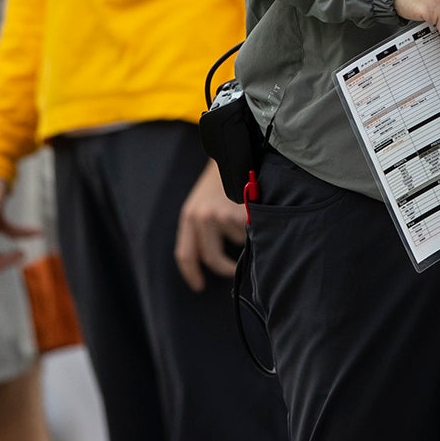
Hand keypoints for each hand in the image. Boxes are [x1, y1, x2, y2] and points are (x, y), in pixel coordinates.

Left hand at [174, 163, 246, 291]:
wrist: (233, 155)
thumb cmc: (218, 183)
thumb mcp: (202, 203)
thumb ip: (201, 229)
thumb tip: (209, 261)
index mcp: (189, 216)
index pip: (185, 254)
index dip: (191, 273)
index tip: (199, 286)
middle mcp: (202, 216)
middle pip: (212, 257)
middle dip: (225, 268)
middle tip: (232, 272)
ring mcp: (222, 214)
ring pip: (236, 241)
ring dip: (242, 234)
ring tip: (243, 214)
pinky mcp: (240, 210)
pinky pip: (249, 230)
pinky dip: (254, 225)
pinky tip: (253, 211)